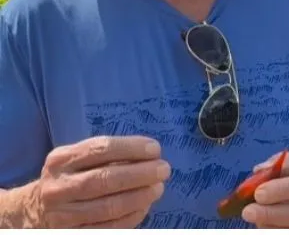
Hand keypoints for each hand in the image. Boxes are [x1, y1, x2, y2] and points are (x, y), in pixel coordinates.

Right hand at [27, 135, 169, 227]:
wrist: (36, 209)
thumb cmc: (71, 176)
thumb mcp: (79, 158)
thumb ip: (108, 154)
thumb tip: (150, 154)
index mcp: (61, 160)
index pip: (100, 149)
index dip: (131, 148)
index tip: (156, 149)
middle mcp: (58, 187)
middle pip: (104, 179)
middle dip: (140, 174)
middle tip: (164, 169)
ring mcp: (62, 215)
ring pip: (108, 207)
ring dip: (139, 197)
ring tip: (158, 188)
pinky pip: (108, 229)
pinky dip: (131, 217)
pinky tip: (145, 207)